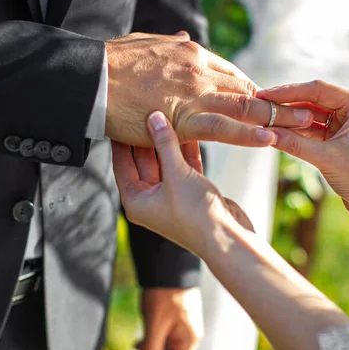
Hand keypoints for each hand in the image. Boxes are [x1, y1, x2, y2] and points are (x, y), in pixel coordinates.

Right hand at [105, 32, 312, 147]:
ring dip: (276, 116)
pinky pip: (223, 128)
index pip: (232, 74)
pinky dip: (248, 134)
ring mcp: (194, 93)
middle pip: (246, 87)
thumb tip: (188, 40)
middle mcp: (200, 71)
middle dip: (276, 101)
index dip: (252, 89)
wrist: (92, 79)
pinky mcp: (183, 118)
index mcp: (191, 55)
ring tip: (302, 125)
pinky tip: (270, 139)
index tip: (268, 100)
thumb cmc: (112, 64)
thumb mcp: (146, 44)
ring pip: (243, 105)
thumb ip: (171, 46)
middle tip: (303, 109)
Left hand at [111, 111, 253, 257]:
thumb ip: (164, 144)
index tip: (120, 119)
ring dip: (168, 142)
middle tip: (146, 111)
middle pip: (143, 161)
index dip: (121, 141)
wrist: (227, 239)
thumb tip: (153, 117)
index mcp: (136, 201)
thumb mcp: (176, 174)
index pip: (122, 164)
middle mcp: (150, 200)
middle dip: (146, 137)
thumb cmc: (195, 214)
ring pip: (166, 163)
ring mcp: (171, 197)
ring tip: (168, 114)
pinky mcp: (191, 194)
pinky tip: (190, 131)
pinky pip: (184, 167)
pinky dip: (186, 152)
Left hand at [137, 288, 202, 349]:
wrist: (169, 265)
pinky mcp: (176, 316)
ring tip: (136, 346)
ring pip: (166, 345)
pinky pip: (165, 334)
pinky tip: (139, 341)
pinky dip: (153, 338)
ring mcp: (184, 324)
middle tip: (136, 349)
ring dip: (152, 347)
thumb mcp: (155, 326)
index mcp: (189, 341)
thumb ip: (151, 349)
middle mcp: (189, 335)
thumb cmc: (165, 294)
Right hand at [258, 80, 348, 229]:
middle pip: (311, 99)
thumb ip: (295, 144)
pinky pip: (310, 127)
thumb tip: (267, 133)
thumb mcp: (326, 159)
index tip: (266, 94)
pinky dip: (294, 130)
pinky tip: (276, 131)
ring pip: (308, 113)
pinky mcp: (335, 135)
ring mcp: (343, 122)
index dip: (289, 91)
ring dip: (288, 117)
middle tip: (260, 104)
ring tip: (264, 118)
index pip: (318, 90)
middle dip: (286, 103)